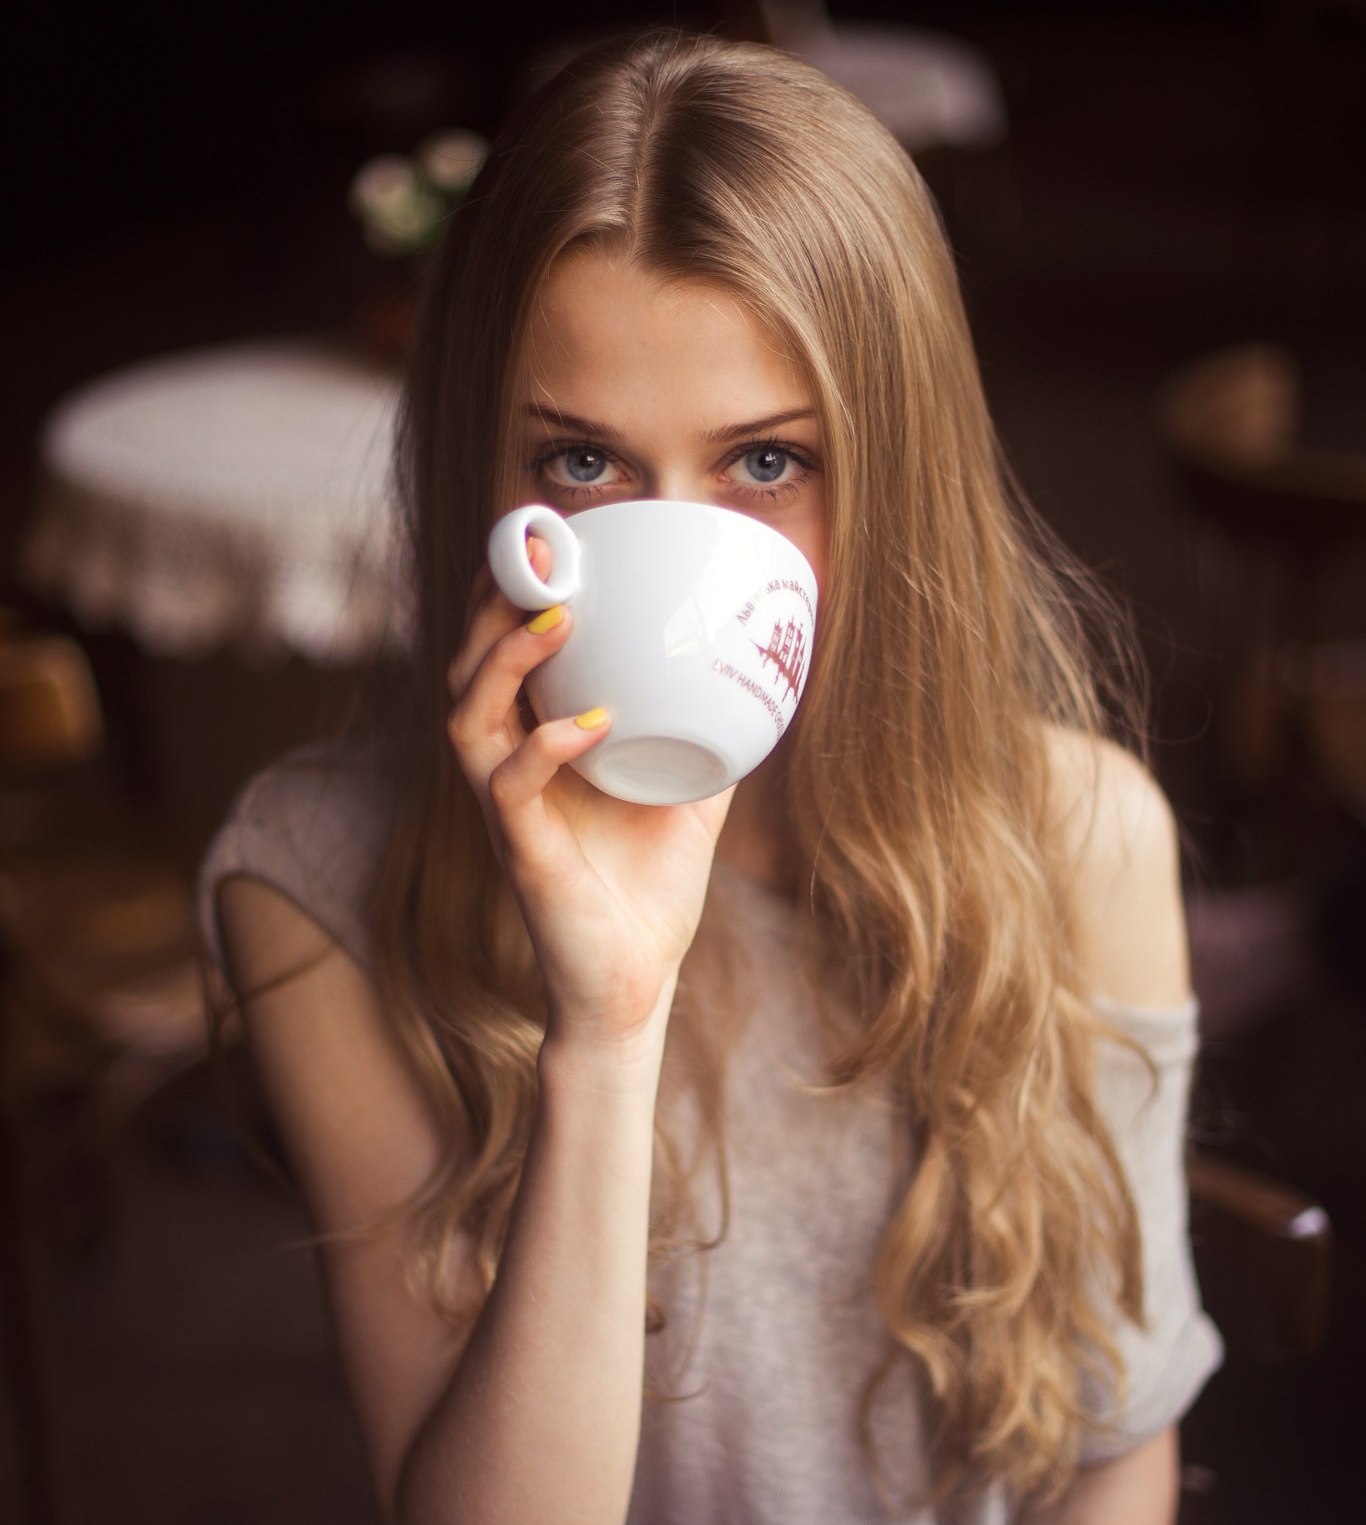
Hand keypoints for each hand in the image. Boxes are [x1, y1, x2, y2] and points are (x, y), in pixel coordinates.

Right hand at [447, 553, 732, 1046]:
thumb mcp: (691, 791)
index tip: (540, 541)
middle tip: (539, 560)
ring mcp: (506, 811)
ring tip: (557, 621)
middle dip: (492, 607)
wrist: (634, 983)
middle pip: (465, 668)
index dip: (505, 595)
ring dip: (505, 662)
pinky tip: (590, 723)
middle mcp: (507, 769)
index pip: (497, 654)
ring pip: (467, 717)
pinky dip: (545, 747)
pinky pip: (509, 788)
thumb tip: (758, 674)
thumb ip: (708, 735)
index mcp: (536, 745)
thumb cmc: (650, 888)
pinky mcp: (522, 852)